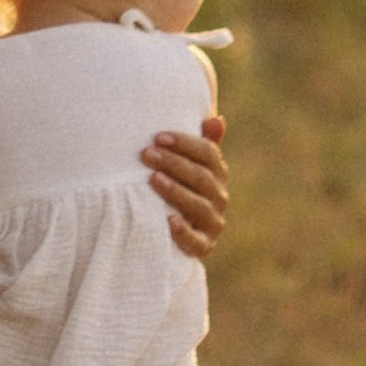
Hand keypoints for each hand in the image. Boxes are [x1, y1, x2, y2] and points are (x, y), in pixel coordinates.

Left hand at [143, 108, 227, 259]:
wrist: (172, 231)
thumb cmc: (176, 185)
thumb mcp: (186, 164)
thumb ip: (200, 143)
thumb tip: (216, 119)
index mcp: (217, 173)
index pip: (208, 153)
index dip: (184, 143)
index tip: (157, 137)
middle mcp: (219, 196)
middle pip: (201, 177)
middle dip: (173, 163)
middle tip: (146, 154)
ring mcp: (213, 222)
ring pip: (199, 206)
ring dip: (176, 191)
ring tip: (153, 179)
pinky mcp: (204, 246)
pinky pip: (197, 242)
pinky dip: (184, 233)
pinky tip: (168, 221)